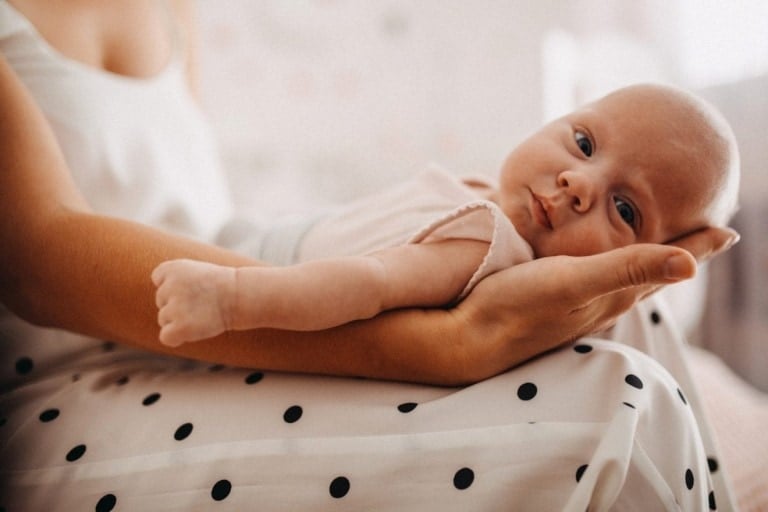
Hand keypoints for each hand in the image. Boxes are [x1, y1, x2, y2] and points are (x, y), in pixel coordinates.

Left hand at [151, 259, 236, 346]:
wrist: (240, 295)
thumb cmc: (220, 285)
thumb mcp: (193, 270)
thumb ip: (172, 279)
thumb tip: (157, 301)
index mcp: (170, 268)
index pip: (158, 280)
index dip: (175, 286)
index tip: (194, 286)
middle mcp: (168, 286)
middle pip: (161, 301)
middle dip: (177, 304)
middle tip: (202, 301)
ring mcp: (174, 308)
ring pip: (164, 319)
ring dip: (180, 320)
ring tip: (202, 313)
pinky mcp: (180, 327)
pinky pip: (166, 337)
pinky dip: (177, 337)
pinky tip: (194, 329)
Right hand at [453, 226, 738, 377]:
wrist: (469, 337)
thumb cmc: (518, 305)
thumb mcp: (573, 281)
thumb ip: (626, 269)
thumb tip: (691, 265)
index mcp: (614, 293)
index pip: (669, 265)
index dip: (699, 246)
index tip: (730, 229)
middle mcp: (602, 301)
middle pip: (653, 272)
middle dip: (679, 251)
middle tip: (702, 229)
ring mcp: (578, 305)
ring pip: (625, 277)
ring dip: (646, 257)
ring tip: (658, 240)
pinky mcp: (555, 303)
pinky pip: (596, 278)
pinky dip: (610, 262)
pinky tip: (597, 257)